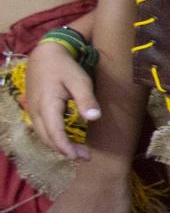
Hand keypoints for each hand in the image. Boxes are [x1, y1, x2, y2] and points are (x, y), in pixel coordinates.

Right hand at [24, 41, 98, 159]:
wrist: (45, 55)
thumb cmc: (64, 67)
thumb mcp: (80, 81)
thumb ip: (86, 99)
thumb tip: (94, 118)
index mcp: (47, 105)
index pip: (54, 133)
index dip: (65, 148)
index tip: (79, 157)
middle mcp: (36, 111)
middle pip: (47, 138)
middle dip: (65, 150)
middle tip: (86, 156)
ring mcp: (32, 111)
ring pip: (43, 135)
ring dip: (58, 145)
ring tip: (78, 152)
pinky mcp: (34, 109)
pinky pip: (41, 129)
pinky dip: (52, 137)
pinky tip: (66, 140)